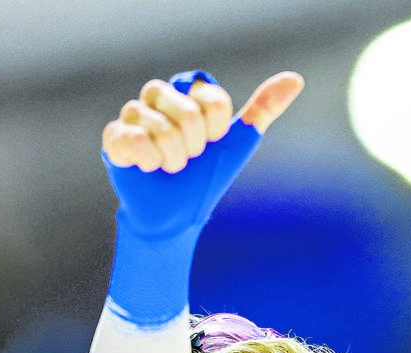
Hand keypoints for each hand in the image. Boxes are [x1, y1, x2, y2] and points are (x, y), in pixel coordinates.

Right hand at [102, 71, 304, 173]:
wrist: (178, 215)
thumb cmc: (207, 177)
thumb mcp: (239, 142)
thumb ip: (264, 109)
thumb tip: (295, 79)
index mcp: (187, 93)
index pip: (211, 98)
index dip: (216, 130)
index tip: (211, 144)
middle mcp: (158, 97)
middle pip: (186, 111)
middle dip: (196, 146)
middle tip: (189, 159)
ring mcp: (133, 116)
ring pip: (161, 127)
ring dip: (174, 158)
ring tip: (170, 166)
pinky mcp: (114, 138)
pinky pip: (135, 139)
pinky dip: (150, 161)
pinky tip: (149, 168)